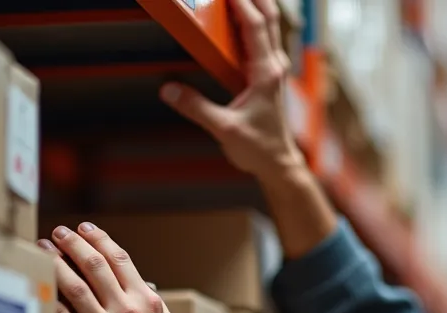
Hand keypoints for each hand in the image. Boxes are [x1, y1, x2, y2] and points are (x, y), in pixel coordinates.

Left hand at [39, 223, 193, 312]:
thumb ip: (156, 309)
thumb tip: (145, 289)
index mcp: (147, 303)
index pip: (120, 259)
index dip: (99, 239)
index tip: (85, 230)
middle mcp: (126, 312)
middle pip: (94, 265)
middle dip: (72, 244)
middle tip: (57, 234)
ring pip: (74, 287)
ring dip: (55, 264)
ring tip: (42, 252)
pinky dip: (49, 300)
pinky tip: (38, 288)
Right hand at [160, 0, 302, 179]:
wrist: (278, 162)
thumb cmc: (259, 147)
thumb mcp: (224, 129)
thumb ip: (196, 108)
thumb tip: (168, 90)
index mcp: (266, 73)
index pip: (255, 26)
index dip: (240, 2)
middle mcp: (275, 66)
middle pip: (269, 16)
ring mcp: (275, 69)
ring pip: (270, 25)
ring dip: (255, 4)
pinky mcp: (270, 74)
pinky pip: (264, 38)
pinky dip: (253, 22)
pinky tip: (238, 18)